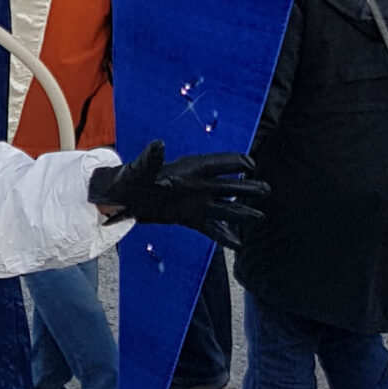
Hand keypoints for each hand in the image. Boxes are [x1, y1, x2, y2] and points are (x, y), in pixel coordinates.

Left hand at [87, 141, 266, 249]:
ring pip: (224, 208)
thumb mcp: (138, 168)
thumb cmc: (129, 178)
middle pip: (228, 185)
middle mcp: (197, 185)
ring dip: (242, 212)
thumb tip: (158, 144)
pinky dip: (224, 236)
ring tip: (261, 217)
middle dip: (248, 187)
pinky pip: (210, 228)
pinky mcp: (189, 217)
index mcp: (190, 169)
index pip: (220, 162)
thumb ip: (150, 158)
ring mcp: (195, 202)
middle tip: (267, 189)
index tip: (251, 166)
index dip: (237, 162)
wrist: (121, 198)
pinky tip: (237, 244)